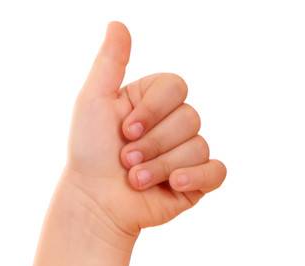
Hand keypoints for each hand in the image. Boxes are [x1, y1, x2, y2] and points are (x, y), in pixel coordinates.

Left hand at [62, 21, 225, 245]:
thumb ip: (109, 63)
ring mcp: (187, 152)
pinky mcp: (196, 182)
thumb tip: (116, 23)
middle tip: (124, 159)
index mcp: (155, 100)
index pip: (177, 87)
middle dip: (151, 143)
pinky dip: (194, 178)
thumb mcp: (93, 102)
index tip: (122, 129)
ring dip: (158, 166)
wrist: (92, 203)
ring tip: (134, 179)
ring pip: (196, 146)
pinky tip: (171, 185)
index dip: (151, 110)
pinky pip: (216, 172)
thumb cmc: (88, 153)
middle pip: (190, 117)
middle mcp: (174, 122)